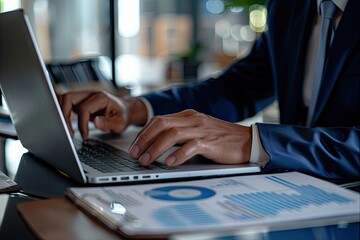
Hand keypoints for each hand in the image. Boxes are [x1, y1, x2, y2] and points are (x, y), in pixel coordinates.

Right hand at [58, 91, 146, 138]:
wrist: (126, 110)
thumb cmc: (123, 116)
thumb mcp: (120, 123)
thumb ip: (108, 123)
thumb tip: (95, 122)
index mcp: (101, 97)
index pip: (84, 108)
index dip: (81, 124)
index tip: (85, 136)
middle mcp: (91, 94)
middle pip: (68, 98)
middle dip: (64, 116)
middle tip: (68, 132)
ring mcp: (84, 96)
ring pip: (64, 98)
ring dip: (61, 112)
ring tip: (64, 128)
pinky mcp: (80, 101)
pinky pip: (66, 102)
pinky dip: (62, 110)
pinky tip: (63, 122)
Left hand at [129, 109, 251, 165]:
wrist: (246, 140)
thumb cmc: (220, 138)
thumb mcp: (197, 130)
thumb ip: (180, 133)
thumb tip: (157, 145)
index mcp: (187, 116)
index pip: (158, 121)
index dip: (143, 134)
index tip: (134, 147)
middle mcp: (192, 119)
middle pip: (161, 125)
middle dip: (144, 140)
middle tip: (135, 154)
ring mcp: (201, 129)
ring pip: (172, 135)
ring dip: (155, 149)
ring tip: (146, 161)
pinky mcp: (210, 141)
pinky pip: (190, 146)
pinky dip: (178, 155)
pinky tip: (169, 163)